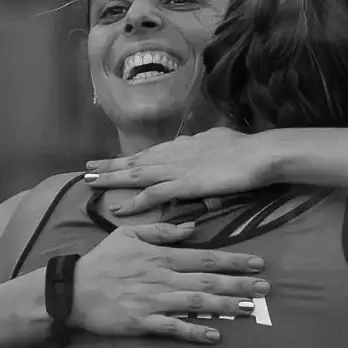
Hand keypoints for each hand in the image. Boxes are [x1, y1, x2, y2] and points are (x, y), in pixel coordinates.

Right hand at [66, 221, 269, 343]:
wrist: (73, 290)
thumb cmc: (101, 261)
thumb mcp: (128, 234)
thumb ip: (160, 231)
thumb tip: (190, 227)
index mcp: (161, 256)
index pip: (204, 256)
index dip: (233, 260)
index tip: (257, 262)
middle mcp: (162, 277)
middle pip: (208, 280)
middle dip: (240, 283)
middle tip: (266, 287)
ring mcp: (154, 301)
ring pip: (197, 302)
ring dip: (226, 306)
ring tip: (251, 308)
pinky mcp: (143, 322)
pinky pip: (174, 327)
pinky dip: (195, 331)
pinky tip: (216, 335)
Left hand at [84, 127, 274, 214]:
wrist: (258, 154)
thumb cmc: (245, 148)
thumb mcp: (219, 139)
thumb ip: (205, 143)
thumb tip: (201, 142)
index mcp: (182, 145)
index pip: (150, 152)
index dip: (130, 157)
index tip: (114, 159)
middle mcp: (173, 154)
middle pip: (135, 160)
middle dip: (111, 166)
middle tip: (89, 169)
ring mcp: (176, 169)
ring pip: (136, 174)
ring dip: (113, 179)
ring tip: (92, 183)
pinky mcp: (182, 185)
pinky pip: (152, 195)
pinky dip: (134, 202)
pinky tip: (119, 208)